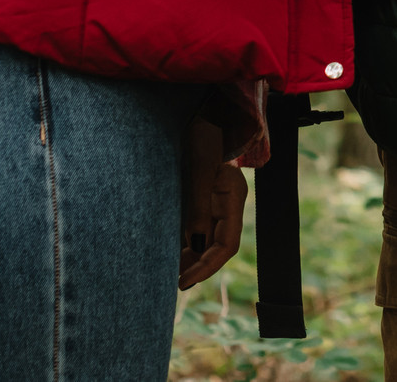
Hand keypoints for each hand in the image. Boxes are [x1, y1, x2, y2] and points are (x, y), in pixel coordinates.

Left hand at [177, 117, 245, 290]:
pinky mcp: (198, 197)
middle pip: (215, 246)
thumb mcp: (199, 169)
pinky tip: (163, 251)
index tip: (184, 281)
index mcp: (233, 198)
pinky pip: (192, 227)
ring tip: (164, 273)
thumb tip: (193, 244)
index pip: (227, 244)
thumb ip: (198, 206)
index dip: (207, 266)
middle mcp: (225, 204)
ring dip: (186, 257)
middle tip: (171, 284)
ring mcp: (212, 201)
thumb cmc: (203, 134)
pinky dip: (180, 242)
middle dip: (195, 267)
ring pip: (203, 240)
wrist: (202, 111)